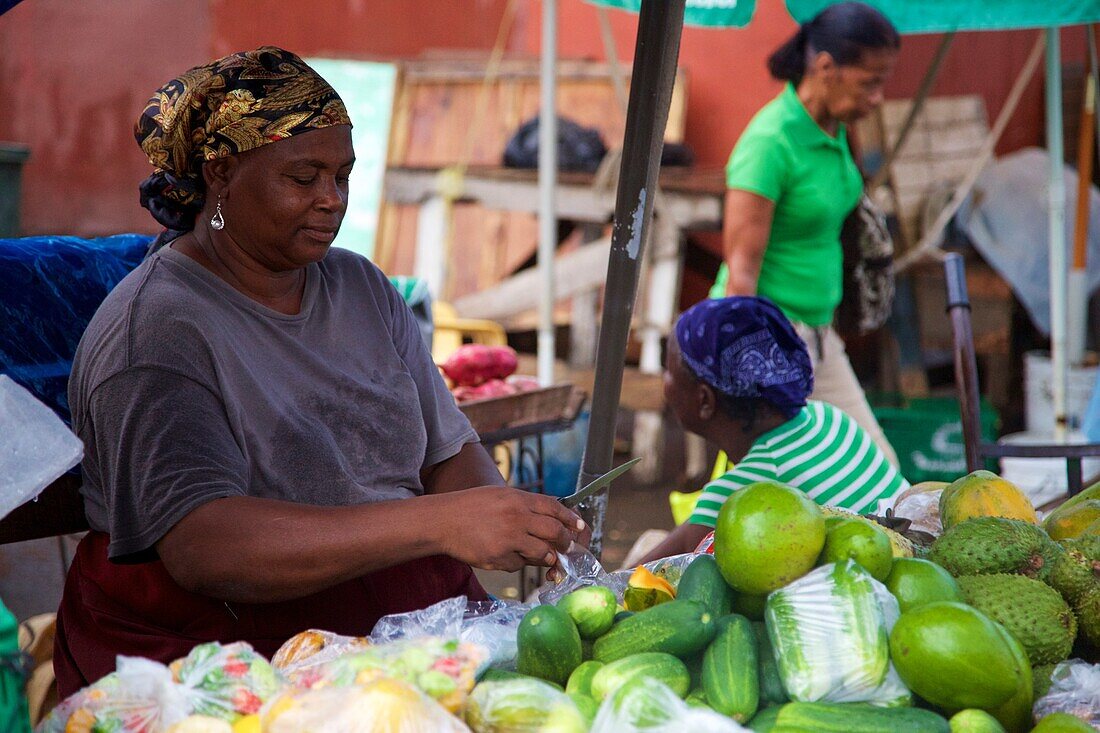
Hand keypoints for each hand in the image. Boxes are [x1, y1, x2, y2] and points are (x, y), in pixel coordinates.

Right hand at [435, 487, 586, 572]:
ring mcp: (509, 538)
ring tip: (533, 552)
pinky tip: (503, 553)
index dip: (570, 518)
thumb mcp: (500, 496)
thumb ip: (525, 506)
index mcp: (518, 499)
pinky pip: (519, 565)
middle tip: (565, 547)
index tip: (579, 526)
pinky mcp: (499, 557)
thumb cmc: (471, 507)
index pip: (554, 507)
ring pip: (542, 553)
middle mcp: (517, 517)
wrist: (443, 520)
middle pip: (554, 532)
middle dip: (564, 542)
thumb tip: (551, 521)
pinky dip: (517, 563)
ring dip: (544, 556)